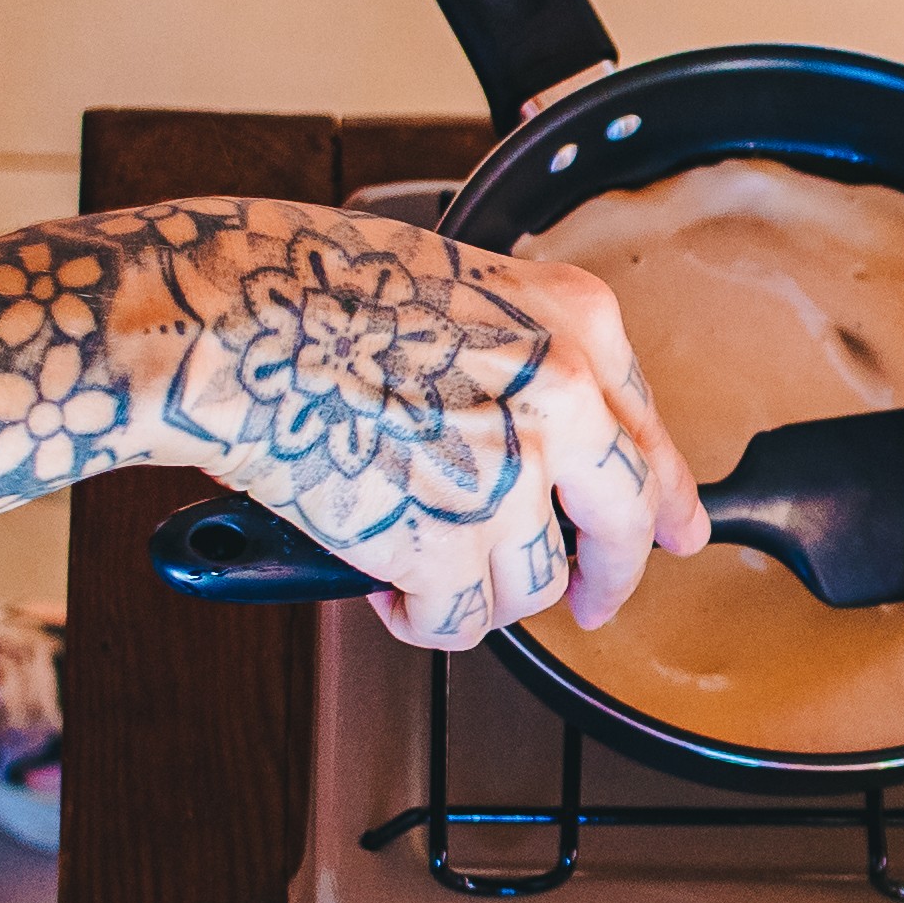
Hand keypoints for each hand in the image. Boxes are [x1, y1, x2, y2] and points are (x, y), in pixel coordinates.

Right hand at [111, 200, 705, 649]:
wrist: (229, 319)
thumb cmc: (304, 284)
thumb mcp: (453, 281)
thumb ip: (516, 352)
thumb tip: (534, 424)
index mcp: (575, 324)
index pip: (647, 430)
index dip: (664, 496)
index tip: (674, 532)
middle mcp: (564, 399)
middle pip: (626, 523)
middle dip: (611, 574)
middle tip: (596, 601)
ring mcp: (512, 477)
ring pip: (537, 584)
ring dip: (485, 595)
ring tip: (425, 571)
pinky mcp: (448, 545)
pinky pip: (460, 621)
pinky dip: (422, 620)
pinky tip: (385, 589)